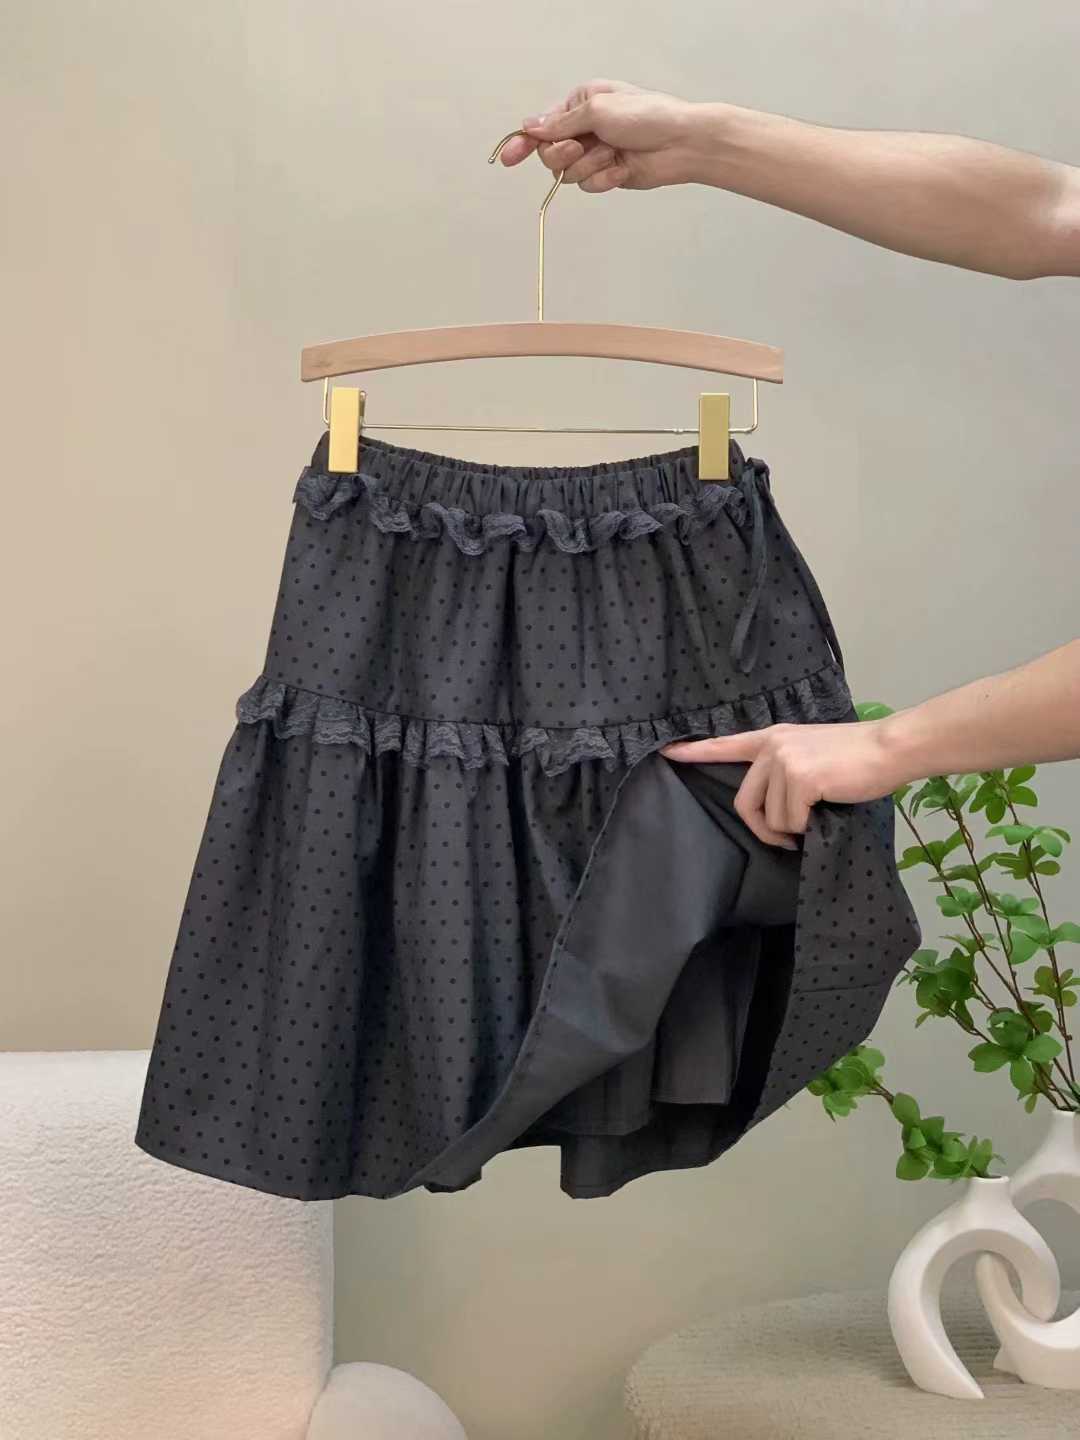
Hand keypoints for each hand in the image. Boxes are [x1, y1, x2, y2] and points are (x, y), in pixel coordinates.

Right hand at [495, 78, 702, 192]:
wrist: (679, 143)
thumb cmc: (646, 115)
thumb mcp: (599, 110)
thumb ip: (561, 122)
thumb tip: (531, 126)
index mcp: (580, 104)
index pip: (542, 125)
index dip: (523, 141)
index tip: (508, 157)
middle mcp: (584, 129)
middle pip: (550, 153)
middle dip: (563, 154)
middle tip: (581, 148)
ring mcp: (595, 153)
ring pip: (568, 173)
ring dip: (590, 166)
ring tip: (613, 154)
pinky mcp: (606, 175)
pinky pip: (589, 185)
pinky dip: (604, 179)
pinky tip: (623, 168)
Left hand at [660, 721, 898, 849]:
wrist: (889, 748)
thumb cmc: (857, 757)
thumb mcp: (812, 752)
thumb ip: (786, 768)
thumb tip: (774, 807)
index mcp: (773, 737)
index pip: (726, 744)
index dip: (695, 751)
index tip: (667, 752)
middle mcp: (772, 746)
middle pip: (745, 802)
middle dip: (763, 829)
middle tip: (787, 838)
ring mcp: (784, 762)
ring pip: (771, 818)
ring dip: (793, 828)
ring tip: (817, 814)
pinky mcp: (799, 779)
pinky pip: (790, 823)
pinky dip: (807, 828)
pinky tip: (825, 810)